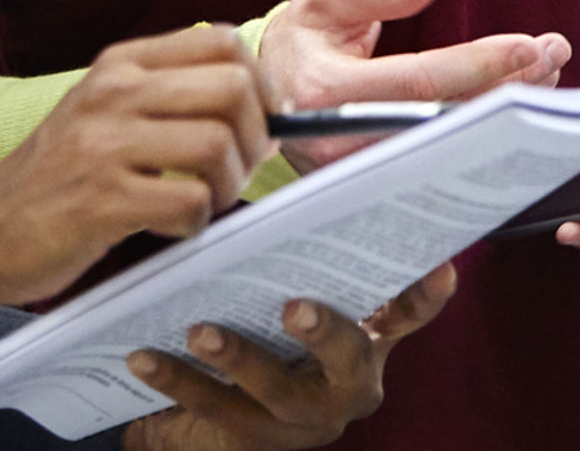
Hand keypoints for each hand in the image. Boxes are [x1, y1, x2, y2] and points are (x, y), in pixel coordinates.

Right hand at [0, 24, 265, 316]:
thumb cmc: (56, 176)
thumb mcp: (105, 110)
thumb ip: (169, 97)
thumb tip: (266, 107)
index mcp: (121, 64)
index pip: (222, 42)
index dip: (259, 83)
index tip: (258, 121)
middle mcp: (114, 92)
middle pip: (233, 89)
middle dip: (255, 137)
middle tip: (236, 170)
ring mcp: (105, 145)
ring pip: (217, 145)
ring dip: (229, 184)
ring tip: (204, 202)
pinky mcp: (101, 201)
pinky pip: (189, 204)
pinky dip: (196, 224)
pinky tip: (170, 228)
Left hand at [126, 267, 455, 449]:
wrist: (217, 416)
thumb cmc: (265, 324)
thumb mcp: (294, 284)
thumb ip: (300, 243)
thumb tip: (275, 158)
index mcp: (370, 337)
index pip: (408, 313)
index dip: (424, 293)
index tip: (436, 265)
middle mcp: (349, 384)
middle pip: (350, 361)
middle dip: (326, 333)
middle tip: (294, 306)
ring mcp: (304, 420)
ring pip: (277, 393)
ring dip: (239, 359)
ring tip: (200, 331)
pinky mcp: (255, 441)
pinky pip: (213, 410)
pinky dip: (176, 381)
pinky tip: (143, 357)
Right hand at [255, 0, 569, 171]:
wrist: (262, 105)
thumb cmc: (302, 43)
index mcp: (326, 93)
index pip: (419, 83)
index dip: (479, 65)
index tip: (530, 45)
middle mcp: (343, 147)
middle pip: (446, 127)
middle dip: (509, 91)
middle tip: (555, 56)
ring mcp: (361, 181)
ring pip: (451, 157)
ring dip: (506, 119)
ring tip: (549, 77)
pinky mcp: (378, 196)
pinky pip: (443, 180)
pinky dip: (486, 152)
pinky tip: (522, 124)